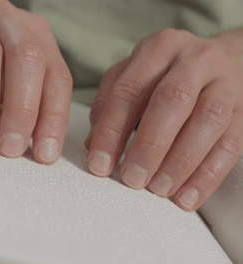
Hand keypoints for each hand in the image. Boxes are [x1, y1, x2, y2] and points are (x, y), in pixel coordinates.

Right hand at [0, 0, 72, 163]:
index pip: (56, 75)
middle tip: (10, 149)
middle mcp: (7, 19)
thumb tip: (36, 148)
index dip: (53, 117)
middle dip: (22, 110)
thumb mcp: (5, 73)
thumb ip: (23, 100)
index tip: (44, 154)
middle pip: (26, 59)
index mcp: (35, 33)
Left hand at [86, 29, 242, 210]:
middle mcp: (195, 60)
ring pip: (207, 121)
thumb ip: (109, 105)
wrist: (221, 61)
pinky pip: (231, 144)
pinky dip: (208, 175)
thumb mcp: (131, 76)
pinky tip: (186, 197)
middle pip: (172, 101)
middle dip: (149, 145)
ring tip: (158, 190)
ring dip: (180, 162)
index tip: (99, 164)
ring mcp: (225, 83)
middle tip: (132, 179)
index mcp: (158, 48)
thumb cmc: (164, 75)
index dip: (111, 130)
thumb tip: (94, 146)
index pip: (129, 90)